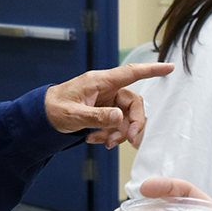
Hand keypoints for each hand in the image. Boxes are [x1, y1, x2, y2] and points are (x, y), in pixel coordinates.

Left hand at [45, 63, 173, 148]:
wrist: (42, 116)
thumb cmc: (55, 108)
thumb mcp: (74, 115)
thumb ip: (97, 117)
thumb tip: (119, 118)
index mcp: (101, 82)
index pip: (131, 73)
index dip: (152, 70)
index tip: (170, 67)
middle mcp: (107, 90)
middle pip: (133, 104)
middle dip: (134, 123)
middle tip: (131, 141)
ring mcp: (106, 101)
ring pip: (125, 118)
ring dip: (119, 133)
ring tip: (104, 143)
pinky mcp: (103, 112)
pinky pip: (115, 125)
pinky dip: (108, 135)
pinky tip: (93, 139)